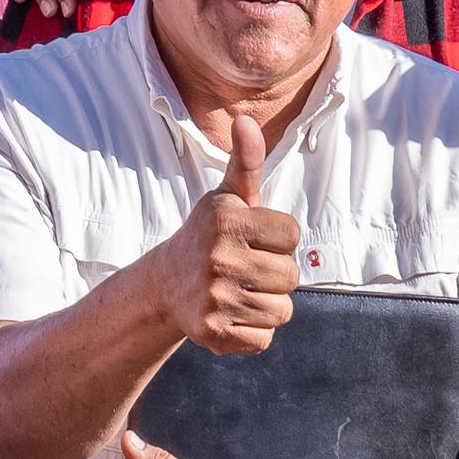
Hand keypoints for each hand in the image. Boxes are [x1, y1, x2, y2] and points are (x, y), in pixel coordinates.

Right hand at [149, 114, 299, 355]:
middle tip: (246, 267)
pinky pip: (264, 338)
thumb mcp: (227, 196)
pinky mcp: (214, 333)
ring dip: (266, 303)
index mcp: (227, 221)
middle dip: (274, 272)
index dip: (277, 237)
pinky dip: (253, 330)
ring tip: (240, 290)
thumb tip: (246, 120)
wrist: (165, 285)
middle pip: (292, 276)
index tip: (253, 237)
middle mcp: (220, 258)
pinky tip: (232, 314)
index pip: (292, 234)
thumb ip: (246, 161)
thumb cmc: (210, 235)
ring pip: (281, 310)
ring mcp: (215, 298)